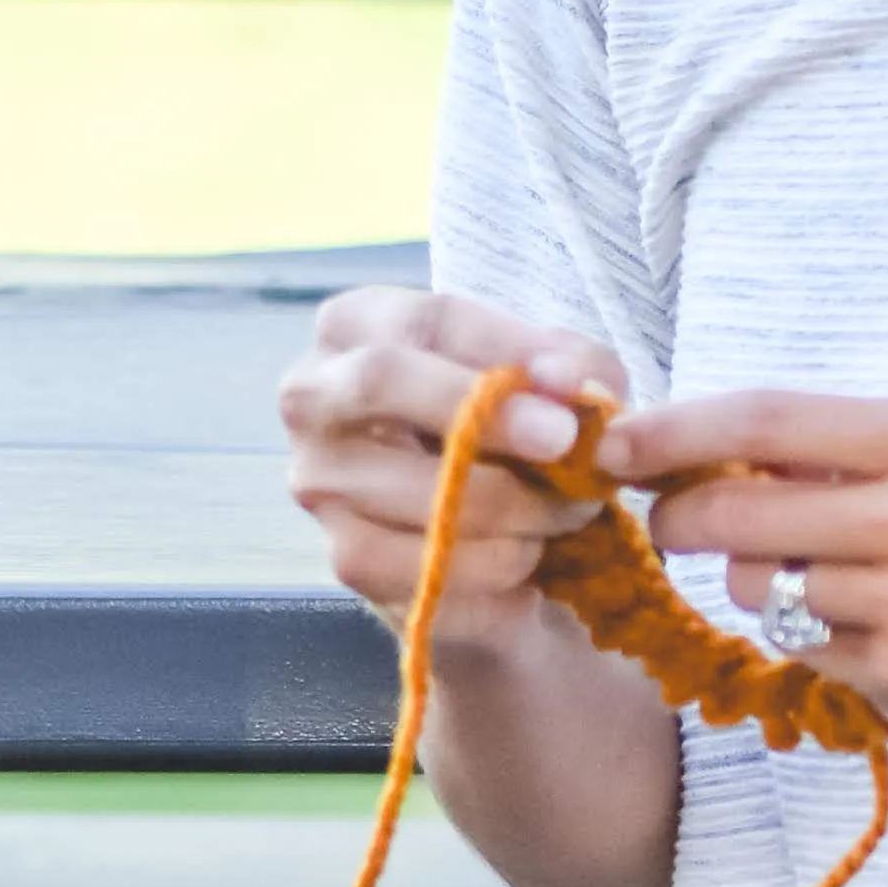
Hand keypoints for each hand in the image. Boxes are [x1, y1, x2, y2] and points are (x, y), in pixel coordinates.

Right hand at [281, 285, 632, 655]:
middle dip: (488, 415)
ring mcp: (318, 480)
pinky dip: (499, 565)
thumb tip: (575, 383)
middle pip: (383, 380)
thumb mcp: (541, 376)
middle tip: (566, 444)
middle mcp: (313, 394)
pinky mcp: (344, 557)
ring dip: (519, 507)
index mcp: (356, 324)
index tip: (573, 386)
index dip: (507, 349)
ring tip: (571, 509)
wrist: (482, 523)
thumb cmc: (504, 425)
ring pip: (418, 486)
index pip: (429, 320)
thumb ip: (569, 366)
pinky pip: (430, 566)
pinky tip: (530, 554)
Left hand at [607, 384, 887, 747]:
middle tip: (672, 522)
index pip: (763, 423)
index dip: (672, 432)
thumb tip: (705, 450)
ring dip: (760, 583)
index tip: (615, 442)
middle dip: (679, 520)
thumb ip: (836, 453)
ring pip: (762, 592)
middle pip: (736, 516)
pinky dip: (808, 636)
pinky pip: (802, 651)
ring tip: (815, 575)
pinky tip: (859, 625)